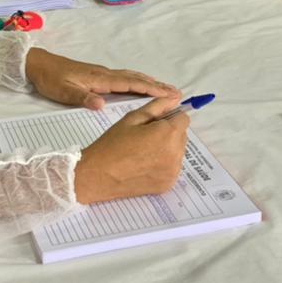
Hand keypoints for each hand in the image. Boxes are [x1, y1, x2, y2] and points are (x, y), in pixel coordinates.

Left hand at [25, 48, 180, 109]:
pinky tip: (142, 86)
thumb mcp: (63, 92)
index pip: (131, 84)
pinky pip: (125, 78)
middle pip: (137, 79)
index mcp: (101, 79)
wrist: (38, 65)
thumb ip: (82, 98)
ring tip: (166, 89)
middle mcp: (106, 74)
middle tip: (177, 92)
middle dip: (157, 85)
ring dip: (150, 82)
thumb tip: (101, 104)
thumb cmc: (51, 79)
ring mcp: (103, 74)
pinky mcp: (99, 76)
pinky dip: (139, 81)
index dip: (151, 89)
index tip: (168, 94)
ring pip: (132, 77)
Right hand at [75, 98, 189, 202]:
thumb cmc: (112, 143)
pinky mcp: (168, 184)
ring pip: (178, 152)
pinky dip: (164, 165)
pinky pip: (173, 168)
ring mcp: (173, 171)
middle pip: (182, 136)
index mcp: (168, 134)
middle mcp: (176, 153)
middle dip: (169, 133)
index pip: (184, 119)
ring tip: (144, 152)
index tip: (155, 123)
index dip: (170, 117)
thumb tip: (175, 98)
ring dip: (168, 149)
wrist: (98, 175)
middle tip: (145, 138)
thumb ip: (157, 106)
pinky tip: (145, 165)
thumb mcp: (132, 118)